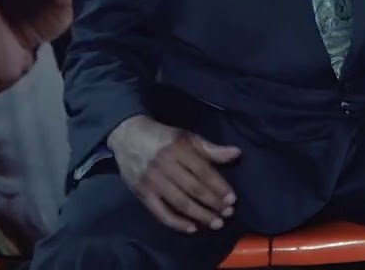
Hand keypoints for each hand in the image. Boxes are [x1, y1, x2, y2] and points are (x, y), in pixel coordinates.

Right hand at [107, 115, 240, 233]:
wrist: (128, 136)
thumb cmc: (164, 138)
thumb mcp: (187, 137)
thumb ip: (210, 148)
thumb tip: (236, 153)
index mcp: (179, 149)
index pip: (203, 171)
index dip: (219, 186)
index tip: (232, 199)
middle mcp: (165, 166)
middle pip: (193, 189)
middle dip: (212, 203)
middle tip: (228, 214)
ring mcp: (151, 181)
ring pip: (179, 202)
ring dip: (199, 215)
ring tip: (216, 223)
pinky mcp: (141, 193)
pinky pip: (160, 212)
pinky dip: (176, 222)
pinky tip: (191, 228)